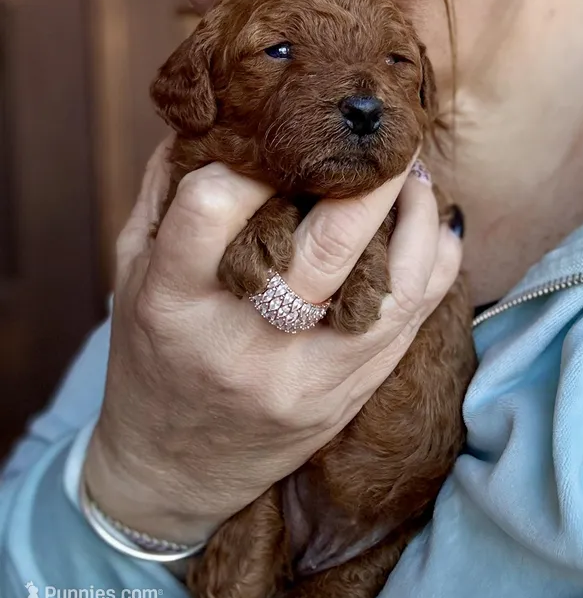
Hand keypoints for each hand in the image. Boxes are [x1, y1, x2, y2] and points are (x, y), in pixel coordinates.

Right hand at [83, 137, 462, 545]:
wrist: (177, 469)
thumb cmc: (153, 361)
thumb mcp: (132, 280)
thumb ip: (167, 202)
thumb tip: (218, 127)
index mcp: (173, 303)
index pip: (213, 208)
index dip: (254, 163)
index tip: (281, 144)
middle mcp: (243, 344)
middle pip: (328, 246)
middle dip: (372, 179)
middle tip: (386, 143)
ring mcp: (305, 378)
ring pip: (391, 287)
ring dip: (418, 220)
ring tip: (417, 182)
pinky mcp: (345, 397)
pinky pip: (411, 325)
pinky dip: (436, 269)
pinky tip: (436, 235)